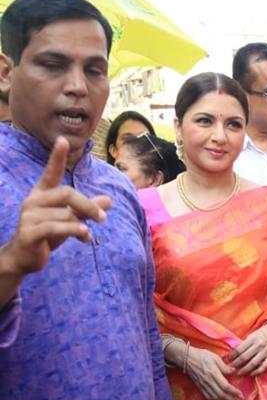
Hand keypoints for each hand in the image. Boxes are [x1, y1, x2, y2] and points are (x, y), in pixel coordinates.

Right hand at [0, 137, 110, 278]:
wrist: (23, 258)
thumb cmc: (47, 235)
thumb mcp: (69, 220)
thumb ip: (86, 209)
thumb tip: (109, 200)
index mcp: (42, 194)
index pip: (51, 172)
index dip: (57, 157)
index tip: (63, 140)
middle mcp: (33, 201)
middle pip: (67, 194)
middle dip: (87, 205)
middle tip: (103, 218)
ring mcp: (29, 216)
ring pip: (64, 214)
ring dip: (81, 224)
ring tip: (86, 234)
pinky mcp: (29, 232)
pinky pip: (56, 227)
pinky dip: (73, 230)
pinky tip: (84, 236)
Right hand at [186, 347, 243, 399]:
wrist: (186, 359)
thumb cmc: (201, 356)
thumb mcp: (215, 357)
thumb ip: (225, 366)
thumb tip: (234, 371)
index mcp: (213, 373)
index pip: (225, 386)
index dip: (234, 392)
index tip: (241, 395)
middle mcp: (208, 381)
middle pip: (221, 395)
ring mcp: (203, 385)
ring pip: (215, 398)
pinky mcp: (200, 387)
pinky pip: (208, 397)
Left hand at [226, 323, 266, 376]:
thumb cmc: (263, 333)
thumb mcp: (253, 334)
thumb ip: (245, 343)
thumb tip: (234, 352)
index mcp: (252, 339)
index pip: (239, 349)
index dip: (232, 356)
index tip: (227, 360)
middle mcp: (259, 345)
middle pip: (244, 357)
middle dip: (235, 364)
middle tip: (230, 369)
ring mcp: (266, 351)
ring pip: (253, 363)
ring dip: (244, 370)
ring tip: (238, 373)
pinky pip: (264, 366)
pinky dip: (257, 371)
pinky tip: (251, 374)